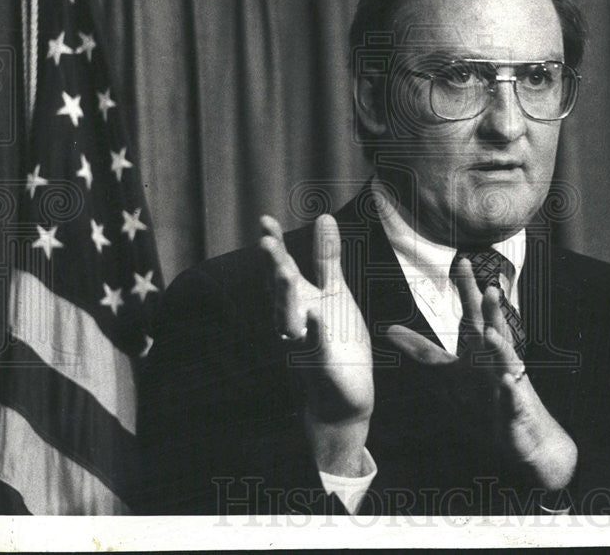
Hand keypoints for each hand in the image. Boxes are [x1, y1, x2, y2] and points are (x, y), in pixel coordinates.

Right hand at [260, 214, 372, 476]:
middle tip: (265, 242)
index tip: (265, 220)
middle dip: (273, 268)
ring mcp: (305, 345)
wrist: (343, 395)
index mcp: (298, 301)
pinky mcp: (322, 366)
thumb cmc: (336, 338)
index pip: (282, 269)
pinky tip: (316, 318)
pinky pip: (316, 349)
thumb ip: (327, 257)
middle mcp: (295, 321)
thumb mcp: (334, 292)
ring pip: (289, 321)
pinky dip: (315, 334)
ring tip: (285, 273)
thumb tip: (324, 216)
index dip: (274, 246)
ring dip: (286, 299)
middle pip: (280, 292)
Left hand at [386, 258, 576, 490]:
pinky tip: (507, 381)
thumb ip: (421, 351)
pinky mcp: (515, 408)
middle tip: (487, 285)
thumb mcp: (447, 374)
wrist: (521, 436)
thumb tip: (389, 330)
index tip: (462, 262)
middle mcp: (496, 360)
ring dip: (500, 346)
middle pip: (492, 329)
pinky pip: (513, 398)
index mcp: (480, 349)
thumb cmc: (485, 400)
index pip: (472, 315)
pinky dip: (510, 390)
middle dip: (489, 309)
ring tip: (491, 332)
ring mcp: (508, 382)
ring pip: (506, 360)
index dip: (467, 290)